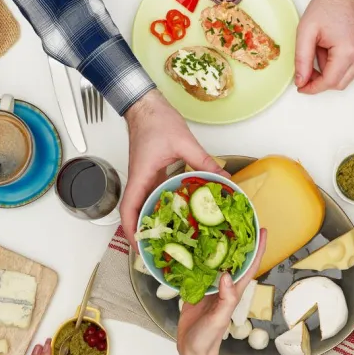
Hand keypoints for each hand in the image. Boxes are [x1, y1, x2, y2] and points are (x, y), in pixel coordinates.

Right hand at [121, 90, 222, 248]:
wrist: (146, 105)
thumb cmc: (156, 120)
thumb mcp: (184, 142)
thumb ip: (204, 161)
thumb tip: (225, 178)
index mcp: (141, 176)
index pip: (128, 209)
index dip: (132, 230)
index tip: (140, 246)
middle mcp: (139, 180)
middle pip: (135, 214)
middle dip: (144, 234)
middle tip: (159, 249)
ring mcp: (144, 178)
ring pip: (143, 206)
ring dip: (152, 223)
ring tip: (170, 238)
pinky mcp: (151, 174)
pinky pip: (153, 196)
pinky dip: (161, 208)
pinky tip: (178, 214)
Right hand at [177, 229, 266, 354]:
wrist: (192, 351)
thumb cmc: (208, 339)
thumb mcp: (219, 319)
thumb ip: (226, 299)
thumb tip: (227, 276)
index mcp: (234, 291)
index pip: (250, 265)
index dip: (258, 247)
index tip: (261, 230)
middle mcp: (224, 286)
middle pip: (233, 258)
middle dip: (236, 240)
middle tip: (233, 219)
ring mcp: (210, 287)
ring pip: (214, 262)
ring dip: (214, 246)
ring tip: (211, 226)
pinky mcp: (195, 290)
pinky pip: (196, 270)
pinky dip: (194, 258)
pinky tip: (189, 247)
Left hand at [294, 0, 353, 94]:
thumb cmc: (329, 4)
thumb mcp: (306, 31)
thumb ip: (302, 59)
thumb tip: (302, 80)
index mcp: (348, 51)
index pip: (330, 82)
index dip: (313, 88)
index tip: (302, 87)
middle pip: (340, 84)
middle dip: (321, 80)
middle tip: (307, 70)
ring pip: (347, 77)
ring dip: (331, 71)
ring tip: (322, 51)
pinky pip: (353, 68)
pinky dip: (340, 65)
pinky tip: (331, 50)